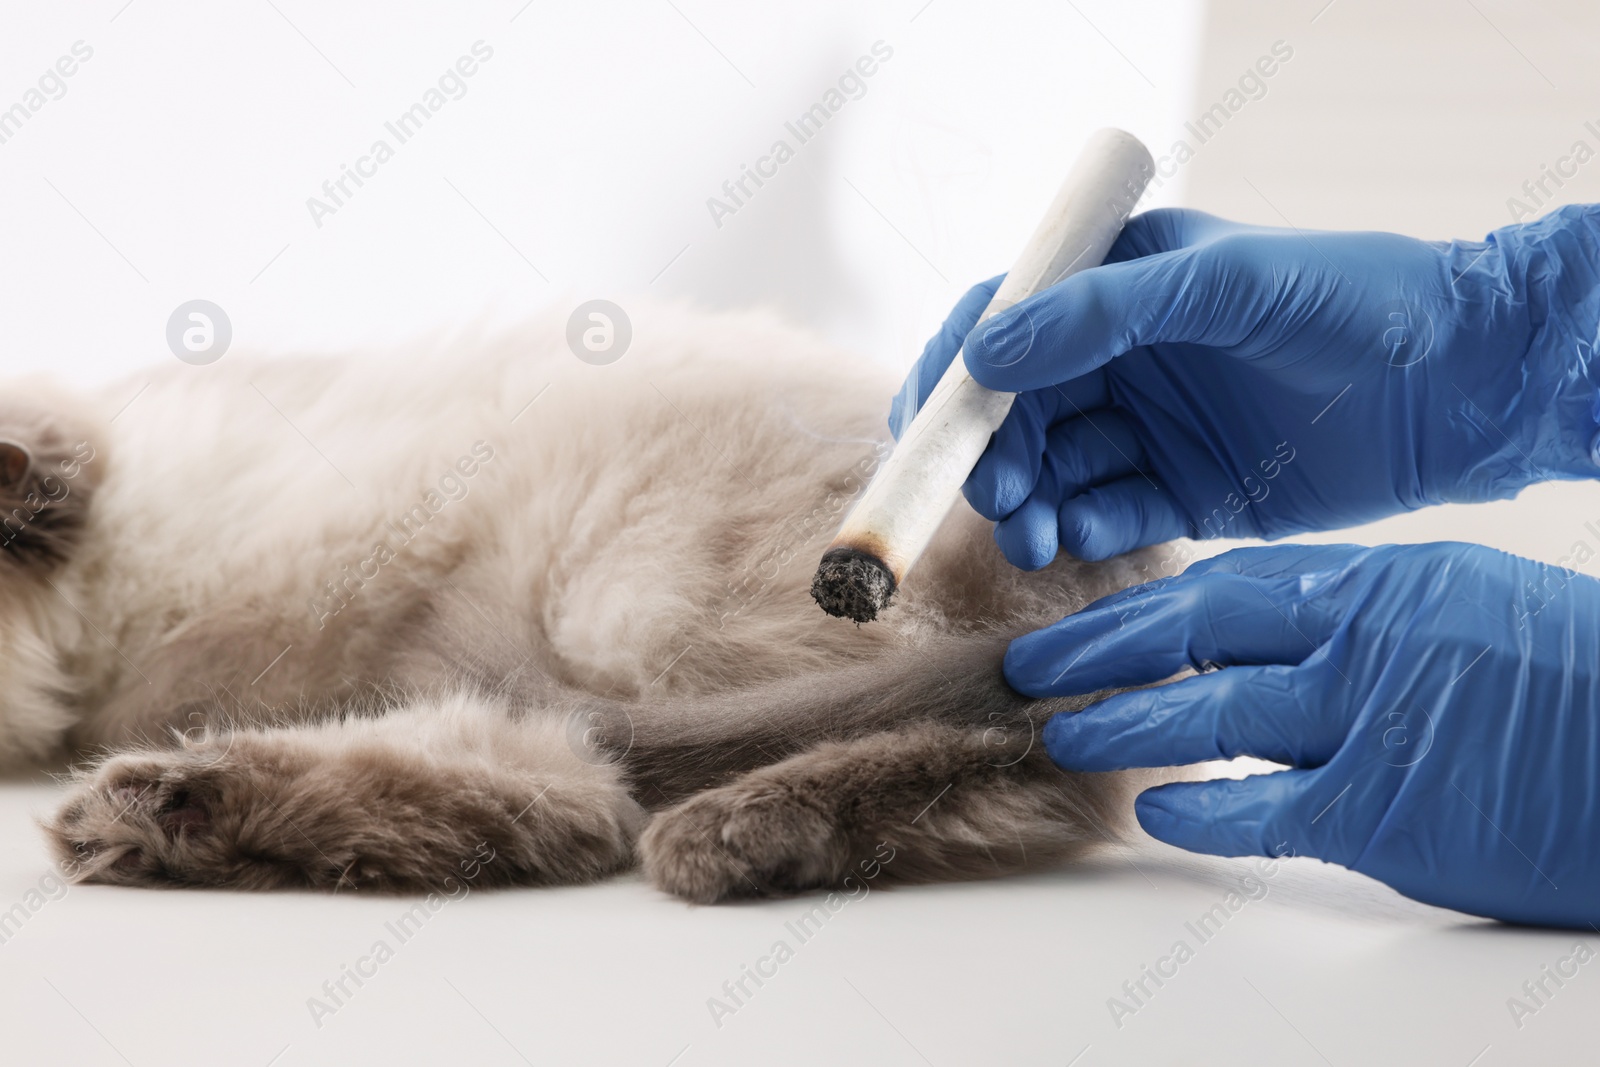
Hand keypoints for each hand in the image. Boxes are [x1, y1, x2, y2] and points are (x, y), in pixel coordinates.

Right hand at [890, 207, 1599, 565]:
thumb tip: (986, 353)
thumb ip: (1103, 313)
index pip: (1001, 323)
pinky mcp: (1180, 492)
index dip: (951, 376)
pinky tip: (1080, 540)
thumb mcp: (1226, 286)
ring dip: (1025, 505)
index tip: (926, 431)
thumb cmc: (1353, 301)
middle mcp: (1118, 356)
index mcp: (1115, 283)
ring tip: (1033, 535)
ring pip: (1049, 473)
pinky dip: (1081, 531)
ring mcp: (1146, 426)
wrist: (1462, 384)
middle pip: (1010, 412)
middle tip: (998, 496)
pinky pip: (1105, 516)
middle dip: (987, 456)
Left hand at [1016, 541, 1599, 927]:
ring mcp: (1369, 721)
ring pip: (1209, 715)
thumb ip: (1369, 617)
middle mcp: (1364, 637)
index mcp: (1383, 580)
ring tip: (1065, 735)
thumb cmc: (1579, 682)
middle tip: (1034, 667)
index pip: (1232, 583)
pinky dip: (1201, 812)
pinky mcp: (1384, 809)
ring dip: (1125, 725)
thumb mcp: (1471, 608)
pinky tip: (1157, 814)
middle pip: (1195, 631)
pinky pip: (1261, 807)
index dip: (1150, 605)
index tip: (1093, 620)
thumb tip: (1277, 639)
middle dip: (1101, 648)